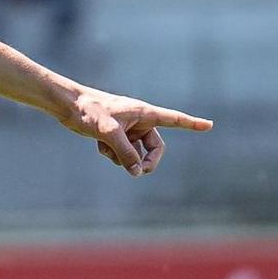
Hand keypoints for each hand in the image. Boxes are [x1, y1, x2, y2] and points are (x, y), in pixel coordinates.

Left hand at [60, 88, 212, 175]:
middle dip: (147, 161)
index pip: (174, 119)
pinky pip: (121, 153)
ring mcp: (128, 129)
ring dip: (123, 158)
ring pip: (135, 153)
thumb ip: (125, 153)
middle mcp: (139, 121)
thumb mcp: (108, 133)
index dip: (192, 124)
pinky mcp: (116, 135)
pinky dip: (111, 154)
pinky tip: (99, 145)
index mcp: (144, 113)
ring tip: (106, 149)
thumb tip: (137, 171)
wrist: (68, 106)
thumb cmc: (90, 111)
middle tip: (139, 172)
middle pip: (155, 148)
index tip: (209, 125)